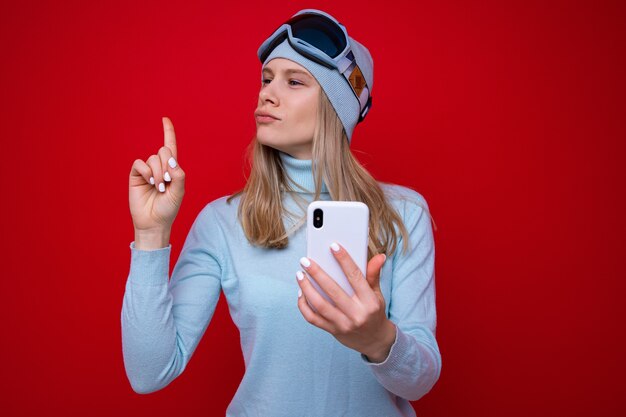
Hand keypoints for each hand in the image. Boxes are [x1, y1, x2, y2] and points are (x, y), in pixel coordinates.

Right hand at [129, 117, 185, 232]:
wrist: (154, 222)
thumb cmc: (168, 208)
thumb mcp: (179, 192)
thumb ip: (179, 174)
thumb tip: (171, 159)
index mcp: (172, 169)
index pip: (170, 147)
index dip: (168, 132)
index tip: (165, 119)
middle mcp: (159, 167)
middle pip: (164, 151)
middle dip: (167, 165)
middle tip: (167, 181)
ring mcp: (147, 171)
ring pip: (153, 158)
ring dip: (158, 173)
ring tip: (159, 187)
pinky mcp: (136, 176)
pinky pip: (140, 164)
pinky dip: (147, 172)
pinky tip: (149, 183)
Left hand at [296, 243, 396, 362]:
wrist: (375, 341)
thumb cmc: (374, 312)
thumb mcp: (377, 294)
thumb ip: (374, 275)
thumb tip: (379, 256)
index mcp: (369, 301)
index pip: (355, 276)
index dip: (344, 260)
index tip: (333, 246)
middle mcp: (356, 313)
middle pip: (333, 290)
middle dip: (317, 273)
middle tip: (305, 261)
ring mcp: (343, 324)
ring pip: (320, 305)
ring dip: (306, 288)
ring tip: (300, 275)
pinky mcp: (332, 331)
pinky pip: (313, 318)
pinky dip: (304, 305)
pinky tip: (301, 293)